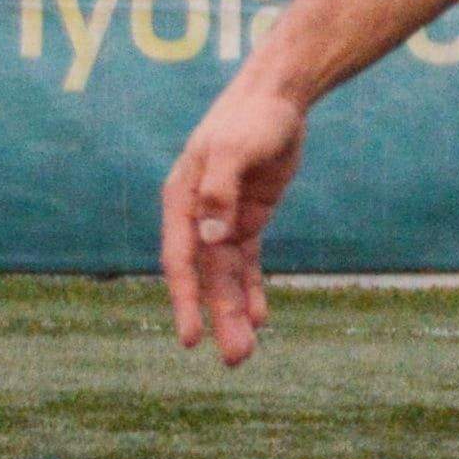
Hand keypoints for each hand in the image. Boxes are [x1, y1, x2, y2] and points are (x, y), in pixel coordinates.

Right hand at [160, 80, 309, 362]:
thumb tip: (210, 238)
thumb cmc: (250, 118)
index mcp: (182, 200)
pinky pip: (247, 263)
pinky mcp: (247, 219)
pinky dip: (253, 289)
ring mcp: (222, 219)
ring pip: (227, 276)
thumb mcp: (235, 150)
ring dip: (235, 312)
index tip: (191, 339)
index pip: (182, 259)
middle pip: (207, 277)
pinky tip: (261, 318)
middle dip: (219, 318)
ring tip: (245, 353)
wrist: (277, 98)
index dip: (186, 300)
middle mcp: (196, 215)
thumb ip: (219, 191)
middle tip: (235, 360)